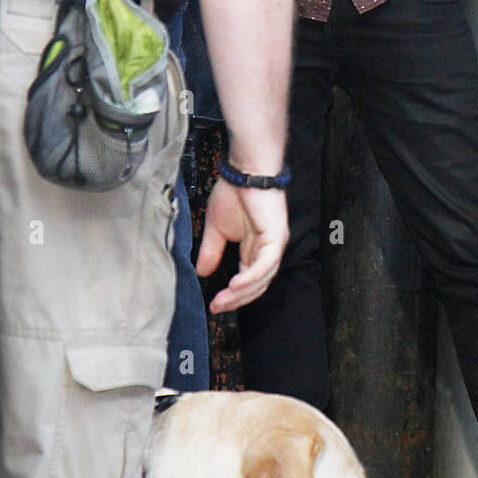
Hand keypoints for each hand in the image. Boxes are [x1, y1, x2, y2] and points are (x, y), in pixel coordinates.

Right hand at [196, 177, 288, 312]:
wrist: (245, 169)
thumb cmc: (234, 192)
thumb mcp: (216, 228)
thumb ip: (212, 250)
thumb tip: (201, 273)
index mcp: (257, 248)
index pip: (249, 280)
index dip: (233, 296)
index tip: (214, 306)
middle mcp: (269, 249)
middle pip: (257, 285)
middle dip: (236, 300)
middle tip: (217, 308)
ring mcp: (274, 244)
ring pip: (262, 278)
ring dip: (242, 293)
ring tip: (222, 300)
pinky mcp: (276, 236)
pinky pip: (265, 264)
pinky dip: (250, 277)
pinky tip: (234, 285)